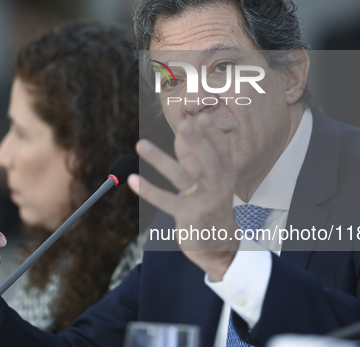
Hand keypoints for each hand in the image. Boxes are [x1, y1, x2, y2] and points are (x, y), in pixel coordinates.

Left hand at [128, 115, 238, 280]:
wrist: (218, 243)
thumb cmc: (209, 202)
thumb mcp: (206, 178)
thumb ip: (193, 155)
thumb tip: (180, 130)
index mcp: (226, 173)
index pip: (222, 149)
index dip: (213, 133)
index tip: (202, 117)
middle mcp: (218, 186)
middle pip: (208, 160)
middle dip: (196, 142)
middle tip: (184, 125)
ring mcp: (204, 202)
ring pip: (180, 177)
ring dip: (159, 159)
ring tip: (140, 143)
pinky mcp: (188, 216)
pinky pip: (165, 200)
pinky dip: (148, 189)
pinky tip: (133, 179)